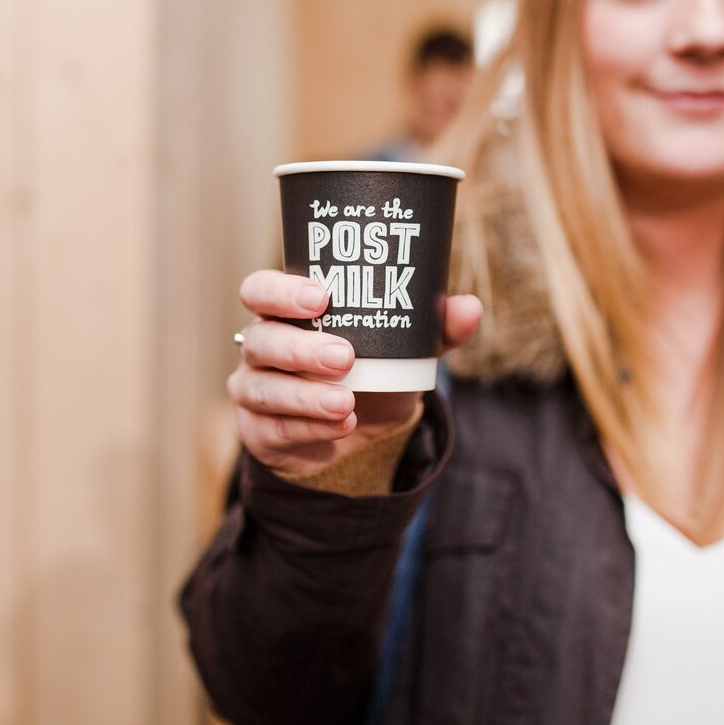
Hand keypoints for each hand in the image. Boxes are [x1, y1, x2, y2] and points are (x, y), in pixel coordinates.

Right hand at [229, 270, 480, 476]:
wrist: (360, 435)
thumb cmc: (372, 372)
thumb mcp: (403, 350)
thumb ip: (432, 329)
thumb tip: (469, 307)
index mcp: (286, 312)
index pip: (261, 289)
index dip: (281, 291)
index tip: (322, 298)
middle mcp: (262, 345)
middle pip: (261, 337)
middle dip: (300, 346)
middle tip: (345, 356)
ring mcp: (254, 388)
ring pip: (262, 386)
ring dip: (305, 394)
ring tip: (347, 402)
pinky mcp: (258, 430)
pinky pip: (274, 427)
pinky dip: (309, 425)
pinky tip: (341, 423)